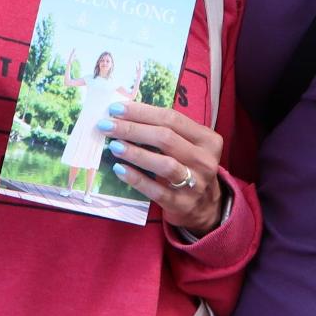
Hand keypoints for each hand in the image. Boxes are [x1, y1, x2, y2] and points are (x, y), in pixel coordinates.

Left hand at [100, 101, 226, 237]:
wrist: (205, 206)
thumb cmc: (189, 166)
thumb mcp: (188, 145)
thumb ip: (167, 130)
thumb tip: (127, 114)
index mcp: (207, 139)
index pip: (172, 119)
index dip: (142, 112)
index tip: (116, 109)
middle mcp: (204, 160)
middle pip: (166, 139)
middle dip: (133, 129)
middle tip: (107, 125)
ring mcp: (195, 184)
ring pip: (164, 164)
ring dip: (136, 153)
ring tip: (114, 145)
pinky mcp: (181, 204)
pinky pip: (156, 190)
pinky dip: (137, 179)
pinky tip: (119, 169)